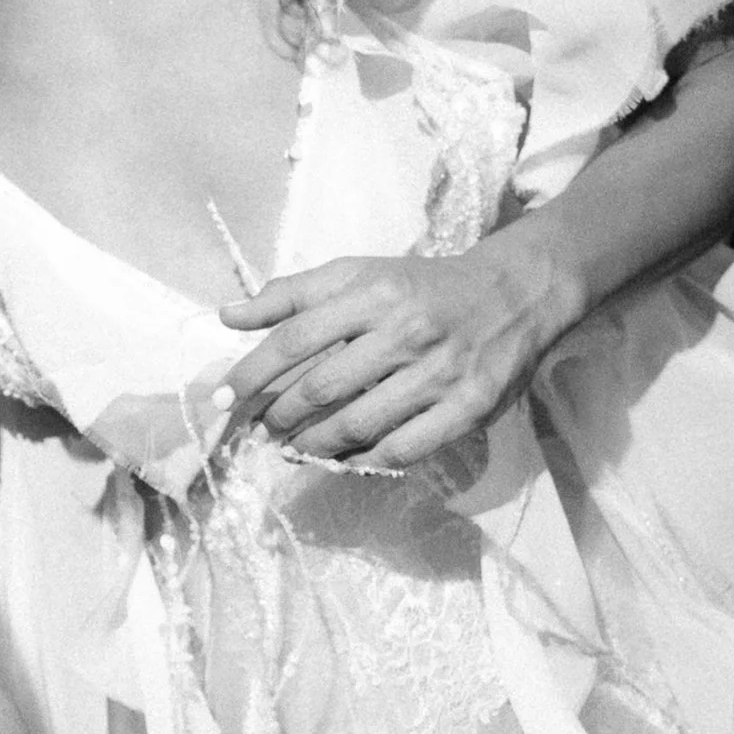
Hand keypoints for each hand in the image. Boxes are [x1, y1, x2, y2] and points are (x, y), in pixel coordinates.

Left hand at [215, 230, 579, 467]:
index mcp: (373, 292)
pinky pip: (405, 447)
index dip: (252, 373)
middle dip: (280, 415)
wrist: (512, 294)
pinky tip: (344, 460)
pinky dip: (366, 460)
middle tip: (261, 429)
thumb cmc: (420, 286)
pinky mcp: (469, 406)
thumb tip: (227, 316)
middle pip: (323, 386)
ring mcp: (439, 372)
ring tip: (292, 448)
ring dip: (314, 444)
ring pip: (359, 423)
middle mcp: (404, 330)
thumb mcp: (357, 272)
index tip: (221, 399)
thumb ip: (291, 293)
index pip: (295, 337)